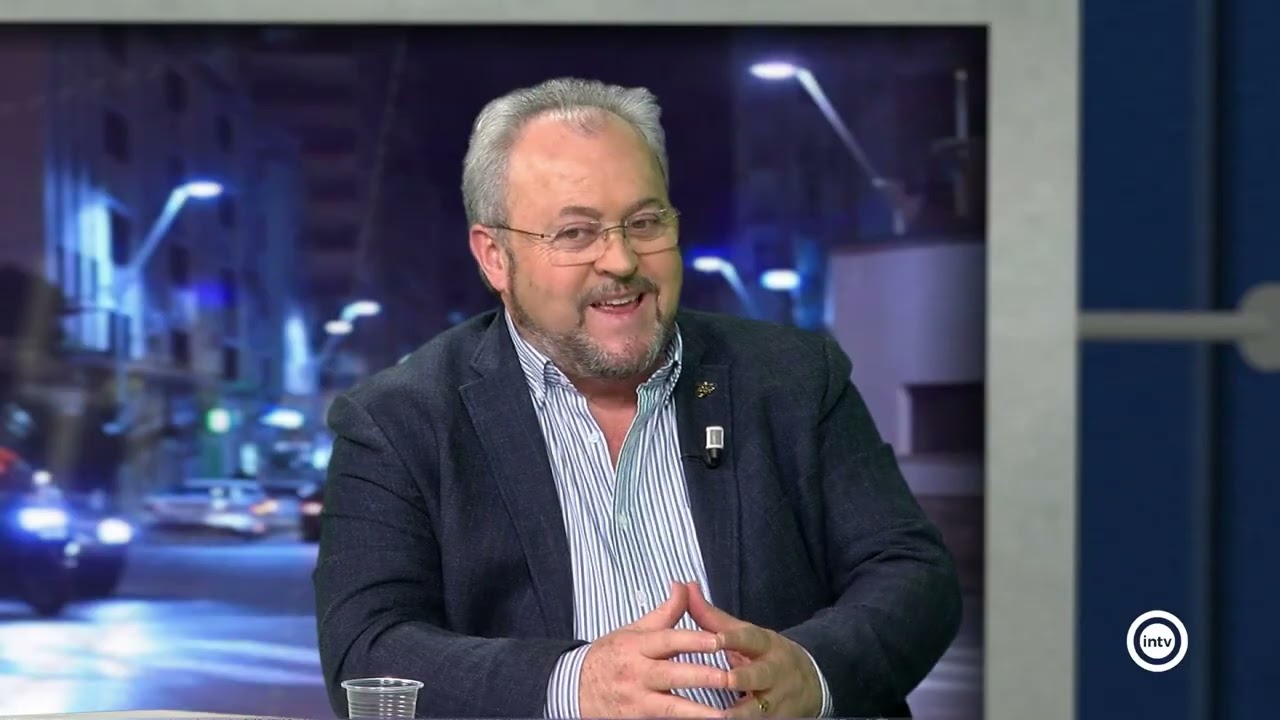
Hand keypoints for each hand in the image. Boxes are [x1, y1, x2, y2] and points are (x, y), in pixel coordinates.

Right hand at [579, 581, 730, 717]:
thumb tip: (683, 585)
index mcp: (637, 646)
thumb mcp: (633, 631)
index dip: (693, 640)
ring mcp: (637, 699)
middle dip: (701, 677)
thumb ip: (664, 612)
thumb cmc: (610, 655)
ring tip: (724, 715)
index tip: (718, 640)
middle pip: (672, 674)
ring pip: (670, 706)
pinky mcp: (638, 718)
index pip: (668, 640)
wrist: (574, 687)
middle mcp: (637, 673)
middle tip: (729, 677)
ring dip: (697, 712)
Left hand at [686, 582, 822, 717]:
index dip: (733, 639)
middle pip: (759, 675)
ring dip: (741, 713)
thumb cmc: (765, 654)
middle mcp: (774, 671)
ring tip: (721, 717)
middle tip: (723, 680)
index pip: (750, 639)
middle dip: (742, 678)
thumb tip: (685, 586)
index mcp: (765, 644)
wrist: (811, 681)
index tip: (715, 640)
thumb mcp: (745, 634)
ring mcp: (777, 699)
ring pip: (760, 708)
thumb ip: (712, 617)